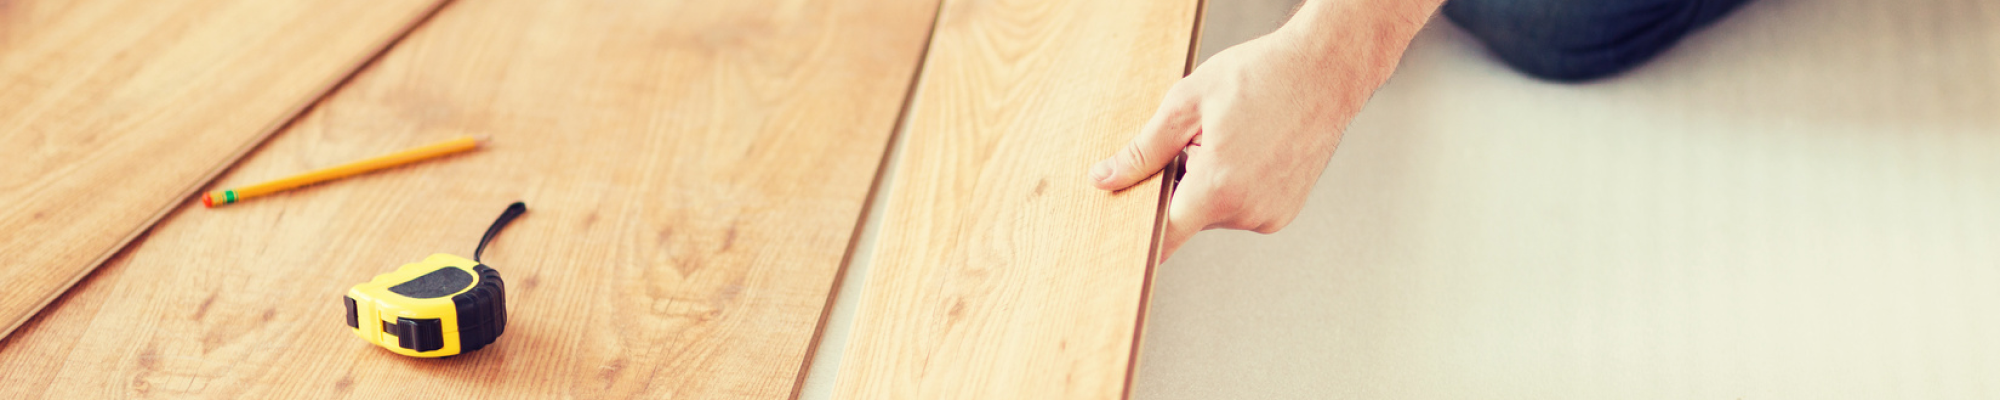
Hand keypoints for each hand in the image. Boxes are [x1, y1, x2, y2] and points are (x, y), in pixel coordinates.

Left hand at [1088, 1, 1430, 259]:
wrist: (1325, 70)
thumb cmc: (1261, 76)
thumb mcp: (1186, 104)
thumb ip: (1142, 150)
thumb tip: (1103, 179)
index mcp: (1218, 188)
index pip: (1162, 236)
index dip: (1138, 233)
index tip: (1122, 228)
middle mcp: (1247, 212)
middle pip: (1187, 216)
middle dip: (1179, 184)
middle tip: (1196, 139)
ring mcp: (1270, 215)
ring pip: (1214, 211)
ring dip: (1209, 183)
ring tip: (1233, 137)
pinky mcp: (1284, 212)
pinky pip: (1241, 208)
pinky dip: (1235, 186)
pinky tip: (1250, 149)